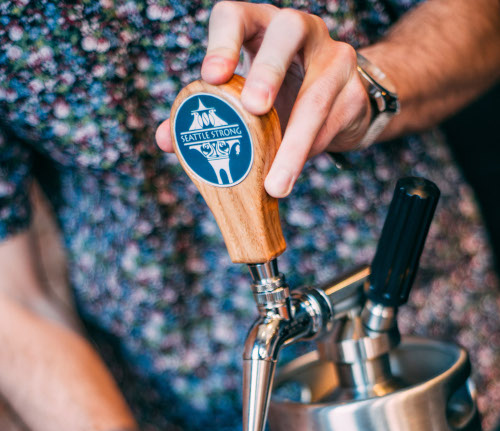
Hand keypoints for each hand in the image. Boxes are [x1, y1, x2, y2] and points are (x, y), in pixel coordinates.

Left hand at [156, 1, 370, 196]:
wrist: (340, 105)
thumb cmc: (279, 97)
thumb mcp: (243, 101)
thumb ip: (207, 115)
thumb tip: (165, 139)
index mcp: (260, 26)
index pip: (236, 15)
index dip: (222, 42)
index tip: (210, 78)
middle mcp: (300, 30)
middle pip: (287, 32)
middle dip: (268, 70)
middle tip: (254, 110)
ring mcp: (334, 57)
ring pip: (315, 95)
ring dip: (294, 143)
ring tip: (275, 184)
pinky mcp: (356, 91)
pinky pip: (331, 126)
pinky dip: (309, 155)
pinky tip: (292, 175)